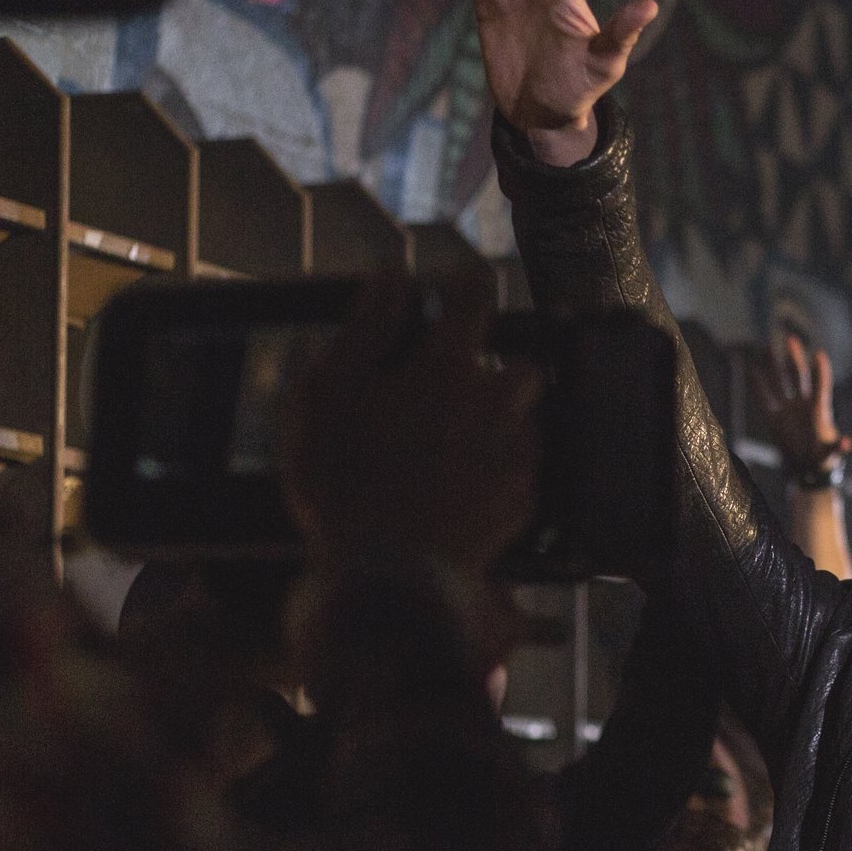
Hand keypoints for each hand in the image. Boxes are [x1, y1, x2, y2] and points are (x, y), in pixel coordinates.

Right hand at [284, 280, 543, 571]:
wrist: (385, 575)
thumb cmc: (341, 478)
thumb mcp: (328, 391)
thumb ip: (365, 326)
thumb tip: (392, 275)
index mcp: (447, 366)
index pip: (477, 291)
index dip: (462, 282)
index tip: (448, 289)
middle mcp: (494, 403)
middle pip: (517, 361)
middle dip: (490, 365)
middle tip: (442, 388)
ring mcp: (514, 455)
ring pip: (523, 417)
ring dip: (498, 417)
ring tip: (450, 441)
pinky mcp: (520, 503)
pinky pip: (520, 471)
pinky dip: (498, 470)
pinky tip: (461, 488)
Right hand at [751, 333, 851, 478]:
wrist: (807, 467)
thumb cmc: (823, 458)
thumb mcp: (831, 454)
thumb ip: (837, 448)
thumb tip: (847, 444)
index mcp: (820, 411)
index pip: (821, 386)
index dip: (821, 372)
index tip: (820, 354)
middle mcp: (804, 405)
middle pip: (799, 376)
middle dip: (795, 358)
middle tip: (790, 339)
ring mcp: (788, 409)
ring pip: (780, 382)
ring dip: (774, 365)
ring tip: (768, 346)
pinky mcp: (774, 418)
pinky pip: (764, 399)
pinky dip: (757, 385)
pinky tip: (751, 369)